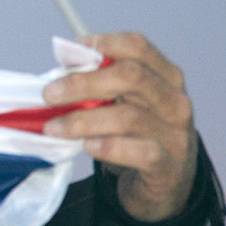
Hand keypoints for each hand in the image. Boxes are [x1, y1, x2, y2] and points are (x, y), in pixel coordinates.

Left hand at [42, 32, 198, 222]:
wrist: (167, 182)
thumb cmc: (137, 134)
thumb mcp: (123, 102)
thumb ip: (100, 83)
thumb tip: (63, 64)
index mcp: (165, 76)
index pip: (137, 46)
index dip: (100, 44)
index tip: (67, 56)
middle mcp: (175, 101)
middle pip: (131, 77)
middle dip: (82, 82)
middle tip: (49, 94)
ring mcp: (176, 135)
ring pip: (128, 117)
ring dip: (82, 120)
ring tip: (53, 127)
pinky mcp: (169, 167)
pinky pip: (140, 152)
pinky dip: (108, 147)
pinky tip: (87, 146)